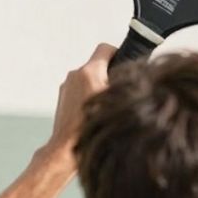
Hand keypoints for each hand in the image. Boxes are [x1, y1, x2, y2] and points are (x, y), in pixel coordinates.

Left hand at [42, 44, 115, 161]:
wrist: (67, 148)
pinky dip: (89, 97)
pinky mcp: (63, 97)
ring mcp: (67, 86)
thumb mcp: (116, 103)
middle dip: (110, 75)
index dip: (118, 53)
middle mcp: (75, 75)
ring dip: (99, 87)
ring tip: (107, 107)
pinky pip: (80, 90)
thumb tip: (134, 77)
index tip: (125, 64)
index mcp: (89, 72)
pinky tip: (95, 114)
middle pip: (98, 65)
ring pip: (89, 78)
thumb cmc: (91, 129)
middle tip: (119, 91)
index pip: (105, 48)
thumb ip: (124, 86)